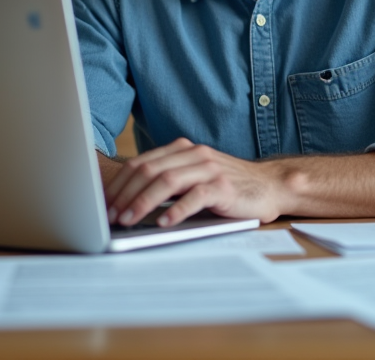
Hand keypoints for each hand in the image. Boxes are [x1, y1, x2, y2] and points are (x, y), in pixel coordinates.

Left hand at [103, 138, 285, 227]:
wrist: (269, 187)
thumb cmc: (227, 187)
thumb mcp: (193, 179)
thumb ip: (168, 182)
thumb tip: (127, 201)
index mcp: (183, 150)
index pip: (141, 163)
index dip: (120, 183)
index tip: (105, 203)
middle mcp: (194, 154)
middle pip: (149, 170)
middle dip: (125, 194)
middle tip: (111, 216)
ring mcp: (210, 169)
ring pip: (167, 181)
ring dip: (143, 202)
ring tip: (129, 220)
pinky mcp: (224, 186)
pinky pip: (195, 196)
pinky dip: (176, 210)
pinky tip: (163, 223)